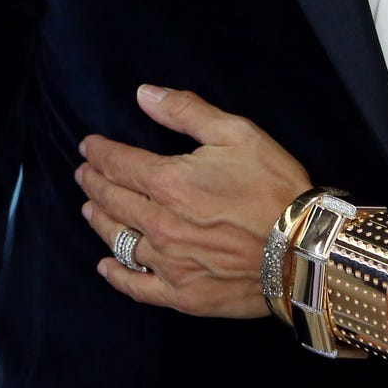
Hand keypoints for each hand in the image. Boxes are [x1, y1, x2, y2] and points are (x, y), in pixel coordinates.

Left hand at [78, 86, 310, 319]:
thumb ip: (186, 112)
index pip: (118, 164)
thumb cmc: (274, 186)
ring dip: (99, 221)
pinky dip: (116, 275)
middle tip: (84, 174)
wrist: (302, 248)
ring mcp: (168, 263)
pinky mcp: (181, 294)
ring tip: (89, 210)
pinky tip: (106, 266)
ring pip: (118, 240)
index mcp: (169, 182)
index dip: (99, 152)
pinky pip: (136, 286)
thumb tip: (144, 94)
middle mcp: (159, 224)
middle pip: (111, 201)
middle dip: (93, 183)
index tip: (88, 146)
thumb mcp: (237, 133)